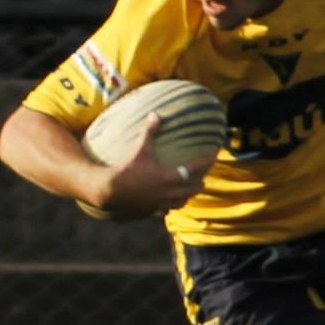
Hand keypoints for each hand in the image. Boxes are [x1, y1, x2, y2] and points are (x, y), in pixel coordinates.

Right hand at [92, 113, 210, 218]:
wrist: (110, 191)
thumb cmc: (126, 168)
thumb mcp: (140, 149)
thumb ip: (149, 132)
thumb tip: (155, 114)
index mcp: (168, 177)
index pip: (194, 169)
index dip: (206, 162)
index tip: (214, 156)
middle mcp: (167, 192)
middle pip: (191, 190)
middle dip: (199, 184)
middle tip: (203, 179)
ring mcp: (159, 203)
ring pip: (180, 202)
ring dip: (186, 197)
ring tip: (188, 192)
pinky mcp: (150, 211)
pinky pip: (164, 210)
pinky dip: (168, 206)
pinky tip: (166, 204)